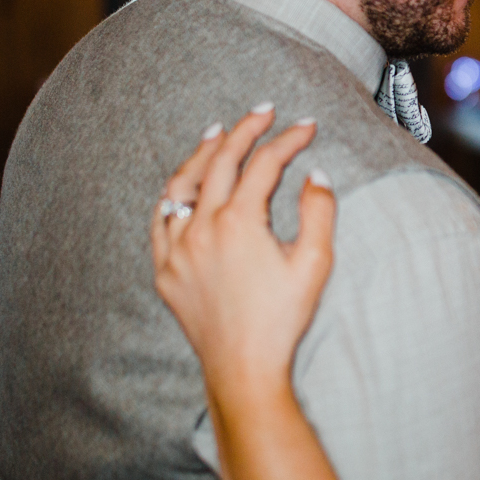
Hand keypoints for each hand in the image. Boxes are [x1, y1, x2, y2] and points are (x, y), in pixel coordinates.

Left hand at [151, 107, 335, 402]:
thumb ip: (318, 212)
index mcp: (239, 222)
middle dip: (244, 130)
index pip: (264, 164)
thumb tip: (315, 175)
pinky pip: (161, 220)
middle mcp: (201, 228)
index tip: (307, 126)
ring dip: (202, 153)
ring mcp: (177, 249)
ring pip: (183, 185)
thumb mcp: (314, 264)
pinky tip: (184, 185)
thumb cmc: (282, 319)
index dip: (288, 140)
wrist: (243, 368)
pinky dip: (175, 194)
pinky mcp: (166, 270)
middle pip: (221, 162)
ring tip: (217, 132)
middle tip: (263, 112)